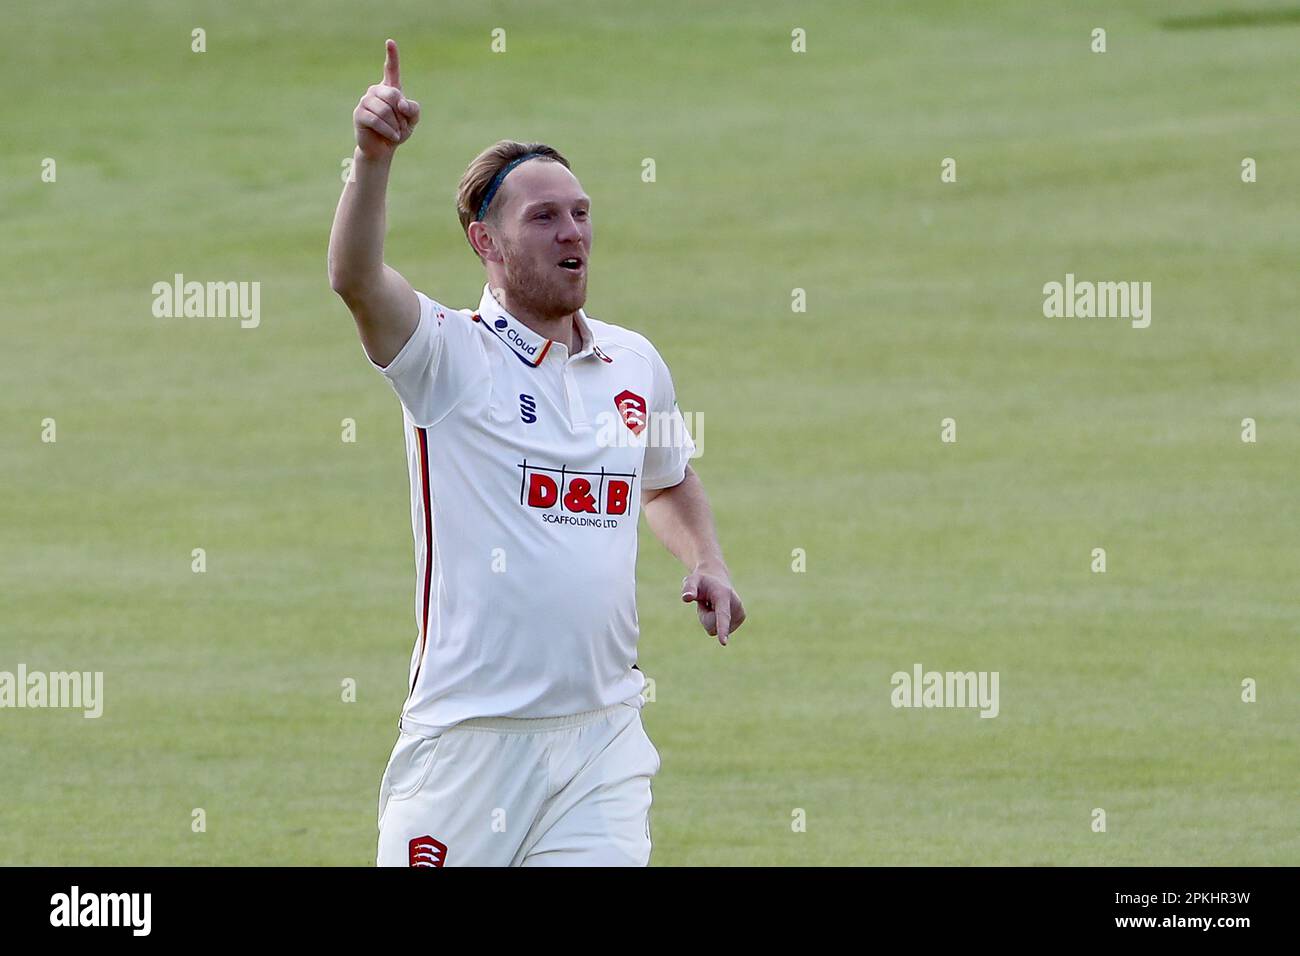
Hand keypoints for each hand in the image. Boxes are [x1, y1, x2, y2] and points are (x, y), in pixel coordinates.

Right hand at [353, 39, 420, 160]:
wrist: (383, 149)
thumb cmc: (397, 131)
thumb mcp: (412, 120)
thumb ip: (413, 109)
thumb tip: (401, 103)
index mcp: (389, 88)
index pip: (391, 69)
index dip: (392, 55)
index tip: (390, 42)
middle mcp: (376, 91)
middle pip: (393, 95)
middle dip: (402, 115)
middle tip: (402, 126)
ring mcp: (365, 101)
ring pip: (385, 110)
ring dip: (395, 125)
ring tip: (396, 133)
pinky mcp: (359, 113)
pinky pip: (376, 120)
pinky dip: (388, 130)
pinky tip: (392, 137)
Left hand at [681, 565, 745, 645]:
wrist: (716, 577)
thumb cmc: (701, 580)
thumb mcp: (691, 580)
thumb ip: (688, 588)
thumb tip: (686, 598)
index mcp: (723, 595)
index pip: (722, 615)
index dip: (722, 629)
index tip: (723, 643)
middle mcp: (736, 605)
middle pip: (712, 626)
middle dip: (704, 617)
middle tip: (706, 602)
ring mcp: (740, 613)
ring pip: (716, 630)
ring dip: (710, 619)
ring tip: (712, 604)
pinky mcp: (741, 618)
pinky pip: (721, 631)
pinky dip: (716, 622)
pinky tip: (718, 609)